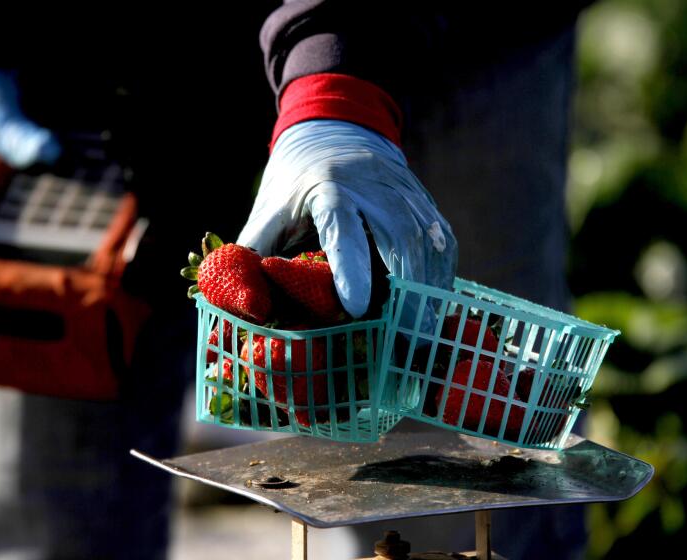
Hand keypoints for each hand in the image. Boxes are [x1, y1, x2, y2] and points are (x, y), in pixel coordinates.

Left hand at [237, 119, 456, 319]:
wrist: (332, 131)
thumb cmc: (294, 185)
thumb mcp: (267, 214)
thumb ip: (255, 255)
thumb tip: (245, 308)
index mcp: (327, 187)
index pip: (342, 228)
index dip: (350, 268)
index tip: (355, 308)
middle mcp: (372, 185)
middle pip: (399, 235)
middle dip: (405, 288)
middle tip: (404, 336)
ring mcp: (403, 191)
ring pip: (427, 239)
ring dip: (428, 287)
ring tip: (422, 332)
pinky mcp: (423, 200)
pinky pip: (441, 240)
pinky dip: (440, 275)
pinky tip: (433, 305)